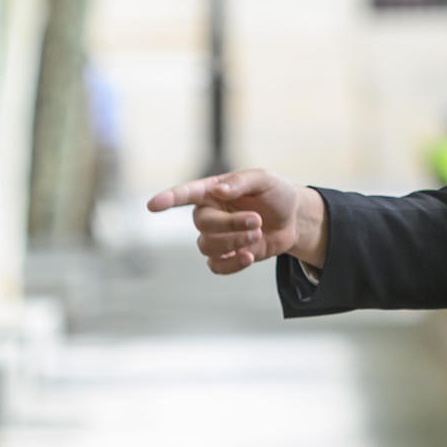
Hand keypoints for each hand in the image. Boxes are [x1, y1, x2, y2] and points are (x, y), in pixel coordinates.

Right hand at [147, 168, 318, 274]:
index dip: (169, 199)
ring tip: (258, 233)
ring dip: (234, 242)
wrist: (293, 219)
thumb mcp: (264, 179)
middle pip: (202, 224)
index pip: (185, 194)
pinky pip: (215, 267)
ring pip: (207, 246)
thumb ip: (241, 181)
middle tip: (257, 221)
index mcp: (212, 190)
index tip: (153, 205)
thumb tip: (219, 191)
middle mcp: (209, 213)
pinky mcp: (226, 256)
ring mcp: (216, 236)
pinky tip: (249, 256)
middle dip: (230, 225)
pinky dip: (232, 264)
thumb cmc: (275, 193)